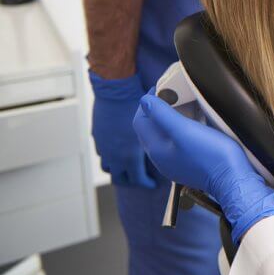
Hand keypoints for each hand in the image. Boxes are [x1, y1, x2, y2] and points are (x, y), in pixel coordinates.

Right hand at [89, 71, 156, 187]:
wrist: (116, 90)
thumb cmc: (139, 107)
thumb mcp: (155, 125)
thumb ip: (160, 139)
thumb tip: (174, 146)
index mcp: (130, 155)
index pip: (137, 179)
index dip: (146, 184)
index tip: (153, 184)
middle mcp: (114, 155)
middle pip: (119, 178)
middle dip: (130, 182)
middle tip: (139, 180)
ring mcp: (104, 146)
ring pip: (108, 167)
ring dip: (118, 169)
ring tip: (127, 168)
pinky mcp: (98, 137)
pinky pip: (102, 152)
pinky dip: (110, 155)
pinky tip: (118, 150)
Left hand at [133, 90, 273, 242]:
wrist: (233, 179)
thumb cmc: (211, 154)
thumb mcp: (185, 130)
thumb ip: (162, 115)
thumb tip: (144, 100)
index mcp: (156, 149)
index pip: (140, 121)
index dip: (148, 102)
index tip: (162, 88)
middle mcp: (161, 158)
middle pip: (150, 128)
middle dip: (158, 109)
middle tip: (173, 94)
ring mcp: (175, 164)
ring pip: (164, 135)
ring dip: (170, 119)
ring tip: (184, 105)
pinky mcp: (188, 165)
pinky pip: (177, 143)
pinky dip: (180, 129)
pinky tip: (194, 124)